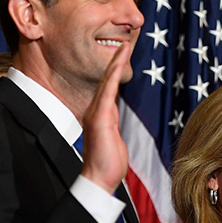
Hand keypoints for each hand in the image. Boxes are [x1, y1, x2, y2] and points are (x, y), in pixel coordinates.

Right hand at [80, 42, 130, 193]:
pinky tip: (117, 66)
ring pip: (107, 83)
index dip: (115, 72)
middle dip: (115, 62)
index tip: (123, 57)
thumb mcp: (113, 138)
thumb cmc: (107, 162)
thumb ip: (112, 124)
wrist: (99, 178)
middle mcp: (96, 111)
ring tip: (123, 48)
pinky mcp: (99, 119)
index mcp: (101, 115)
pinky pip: (107, 94)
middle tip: (124, 44)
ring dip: (115, 65)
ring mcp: (96, 114)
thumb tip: (114, 115)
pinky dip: (112, 78)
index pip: (109, 89)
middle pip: (107, 81)